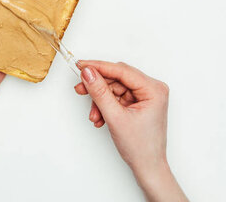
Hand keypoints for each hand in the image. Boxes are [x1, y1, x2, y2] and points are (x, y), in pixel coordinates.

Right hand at [75, 61, 187, 200]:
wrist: (148, 168)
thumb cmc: (141, 148)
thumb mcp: (115, 117)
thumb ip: (100, 92)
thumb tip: (88, 72)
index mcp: (154, 89)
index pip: (122, 70)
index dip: (99, 67)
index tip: (81, 65)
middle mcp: (152, 89)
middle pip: (117, 78)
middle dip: (98, 87)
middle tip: (81, 89)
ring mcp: (145, 95)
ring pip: (114, 88)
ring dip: (101, 100)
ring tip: (94, 115)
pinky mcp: (139, 102)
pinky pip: (117, 96)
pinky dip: (106, 105)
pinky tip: (100, 117)